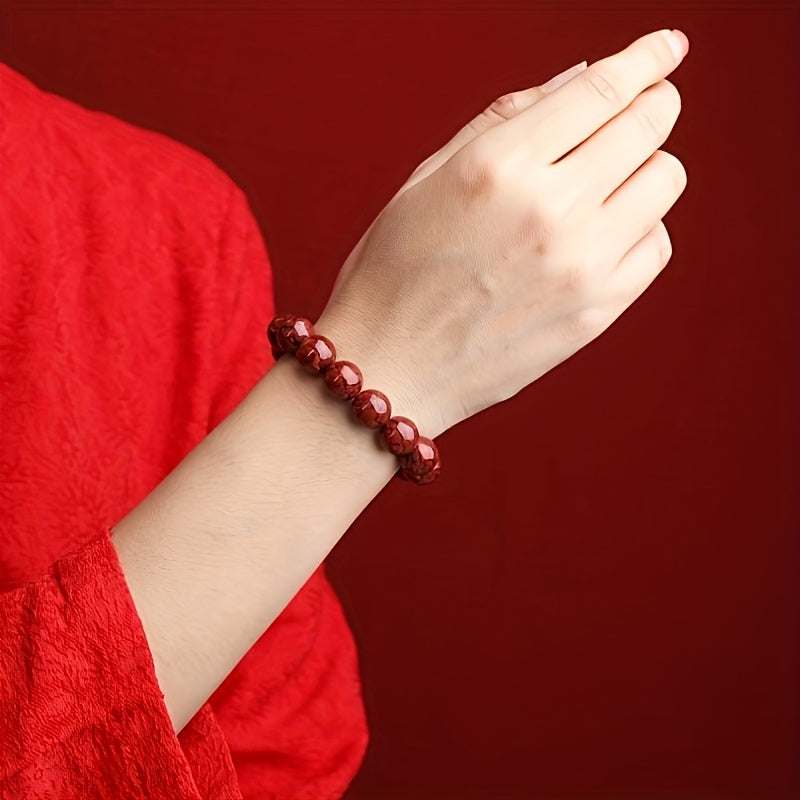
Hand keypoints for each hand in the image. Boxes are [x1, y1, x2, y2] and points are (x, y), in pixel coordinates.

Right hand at [317, 28, 688, 438]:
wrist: (389, 369)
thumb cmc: (392, 273)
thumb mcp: (426, 179)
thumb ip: (503, 120)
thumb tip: (580, 79)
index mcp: (498, 166)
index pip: (602, 89)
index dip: (646, 56)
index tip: (668, 44)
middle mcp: (549, 211)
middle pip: (649, 126)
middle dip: (654, 100)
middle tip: (646, 102)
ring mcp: (580, 267)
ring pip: (665, 181)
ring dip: (645, 166)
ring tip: (608, 180)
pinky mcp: (596, 313)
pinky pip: (656, 245)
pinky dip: (641, 226)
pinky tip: (603, 232)